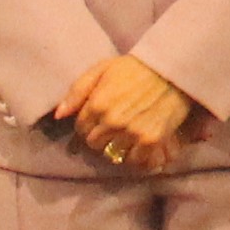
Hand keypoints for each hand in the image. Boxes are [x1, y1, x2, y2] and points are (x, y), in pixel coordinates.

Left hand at [52, 54, 204, 170]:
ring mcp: (132, 132)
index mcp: (97, 103)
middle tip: (111, 131)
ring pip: (114, 155)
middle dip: (100, 138)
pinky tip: (139, 147)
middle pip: (95, 145)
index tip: (97, 122)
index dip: (87, 126)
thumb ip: (77, 91)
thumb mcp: (101, 69)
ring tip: (126, 139)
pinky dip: (137, 157)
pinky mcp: (151, 140)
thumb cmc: (135, 67)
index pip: (80, 129)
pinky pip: (136, 161)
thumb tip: (58, 115)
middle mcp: (112, 121)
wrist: (171, 68)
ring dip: (118, 149)